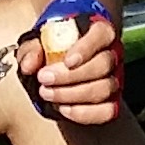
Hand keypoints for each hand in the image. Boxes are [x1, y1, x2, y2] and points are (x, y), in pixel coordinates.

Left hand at [20, 3, 124, 129]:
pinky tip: (64, 109)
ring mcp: (115, 78)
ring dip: (73, 95)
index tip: (67, 62)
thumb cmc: (52, 49)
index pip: (101, 34)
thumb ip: (31, 50)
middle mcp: (112, 54)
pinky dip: (85, 113)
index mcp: (99, 31)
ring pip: (104, 89)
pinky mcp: (112, 101)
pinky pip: (107, 111)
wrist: (58, 66)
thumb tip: (30, 65)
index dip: (87, 48)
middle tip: (44, 79)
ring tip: (48, 94)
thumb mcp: (38, 42)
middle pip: (103, 65)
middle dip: (71, 76)